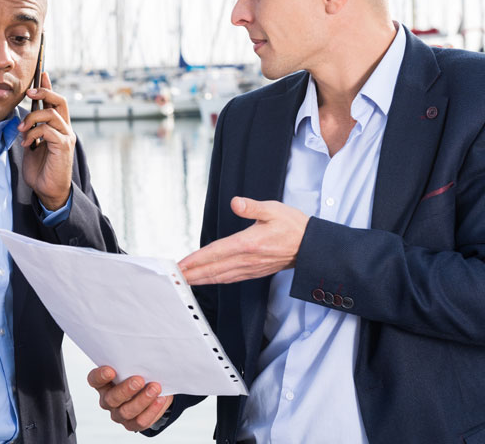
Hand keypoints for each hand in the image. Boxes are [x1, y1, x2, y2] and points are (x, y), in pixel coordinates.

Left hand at [20, 72, 73, 209]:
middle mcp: (65, 129)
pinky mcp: (63, 146)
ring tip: (21, 130)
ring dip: (32, 118)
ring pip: (51, 114)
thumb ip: (30, 131)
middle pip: (60, 100)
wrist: (49, 191)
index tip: (42, 72)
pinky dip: (34, 133)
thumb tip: (20, 118)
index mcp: (58, 127)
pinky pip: (48, 130)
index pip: (56, 101)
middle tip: (29, 92)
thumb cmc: (41, 170)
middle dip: (44, 91)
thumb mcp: (32, 146)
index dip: (49, 86)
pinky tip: (27, 143)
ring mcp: (66, 137)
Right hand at [87, 366, 171, 431]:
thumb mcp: (135, 364)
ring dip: (142, 400)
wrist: (153, 389)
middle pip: (111, 399)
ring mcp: (118, 414)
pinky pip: (140, 421)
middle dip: (125, 390)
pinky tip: (160, 399)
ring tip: (155, 388)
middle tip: (139, 380)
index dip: (100, 376)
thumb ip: (134, 360)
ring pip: (126, 412)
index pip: (94, 380)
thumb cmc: (140, 372)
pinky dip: (152, 410)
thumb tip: (145, 350)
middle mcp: (108, 400)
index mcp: (103, 383)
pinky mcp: (132, 424)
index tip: (110, 370)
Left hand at [179, 197, 308, 284]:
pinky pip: (231, 279)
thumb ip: (252, 207)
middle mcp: (248, 259)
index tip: (181, 265)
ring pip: (220, 276)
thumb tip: (236, 203)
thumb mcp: (273, 209)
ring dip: (201, 279)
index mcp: (249, 243)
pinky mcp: (255, 272)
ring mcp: (251, 268)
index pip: (216, 252)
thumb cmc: (292, 225)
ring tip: (185, 281)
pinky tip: (208, 280)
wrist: (311, 246)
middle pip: (213, 269)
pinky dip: (216, 281)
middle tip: (174, 278)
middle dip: (192, 274)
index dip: (196, 259)